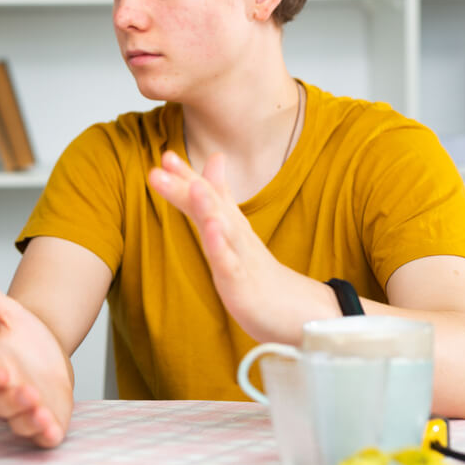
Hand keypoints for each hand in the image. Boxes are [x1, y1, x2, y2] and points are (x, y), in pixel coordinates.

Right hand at [0, 270, 71, 448]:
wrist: (48, 357)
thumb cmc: (24, 339)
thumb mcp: (10, 312)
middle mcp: (6, 392)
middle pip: (3, 401)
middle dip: (14, 398)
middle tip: (24, 390)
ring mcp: (25, 410)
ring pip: (21, 420)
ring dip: (29, 417)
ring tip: (39, 408)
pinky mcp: (44, 423)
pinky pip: (40, 435)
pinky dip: (45, 434)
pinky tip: (51, 428)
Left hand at [147, 151, 281, 312]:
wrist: (298, 310)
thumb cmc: (259, 272)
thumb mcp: (236, 233)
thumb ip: (221, 198)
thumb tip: (215, 159)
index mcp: (231, 226)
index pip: (208, 195)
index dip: (186, 175)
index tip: (166, 155)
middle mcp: (236, 236)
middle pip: (212, 205)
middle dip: (188, 182)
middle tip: (165, 158)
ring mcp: (241, 258)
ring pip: (224, 229)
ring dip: (207, 206)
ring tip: (194, 185)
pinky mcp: (243, 283)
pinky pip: (231, 264)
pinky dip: (220, 246)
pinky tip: (212, 230)